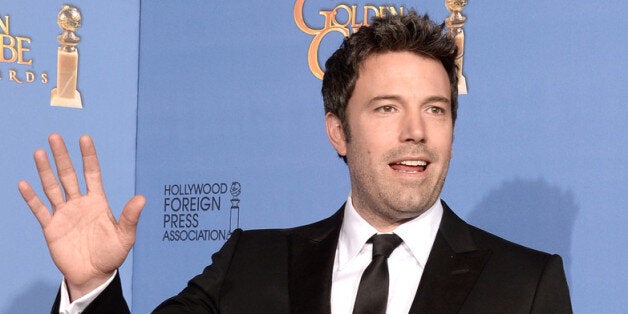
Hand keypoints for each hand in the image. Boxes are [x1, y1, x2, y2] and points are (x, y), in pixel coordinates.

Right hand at [18, 133, 144, 300]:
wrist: (93, 275)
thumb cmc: (112, 255)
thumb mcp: (125, 236)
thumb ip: (130, 217)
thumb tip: (142, 198)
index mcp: (98, 202)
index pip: (92, 173)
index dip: (88, 156)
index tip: (84, 138)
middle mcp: (79, 204)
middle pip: (68, 175)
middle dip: (62, 156)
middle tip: (55, 136)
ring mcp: (64, 214)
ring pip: (52, 187)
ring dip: (45, 170)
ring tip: (39, 152)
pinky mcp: (51, 227)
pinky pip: (39, 209)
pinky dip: (31, 197)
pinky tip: (24, 184)